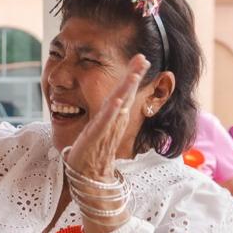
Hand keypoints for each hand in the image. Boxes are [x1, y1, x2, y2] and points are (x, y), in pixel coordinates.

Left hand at [64, 55, 147, 179]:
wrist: (89, 174)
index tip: (141, 58)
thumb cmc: (93, 150)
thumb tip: (113, 102)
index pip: (126, 92)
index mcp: (115, 116)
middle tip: (143, 58)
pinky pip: (106, 122)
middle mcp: (115, 120)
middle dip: (135, 76)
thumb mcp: (101, 126)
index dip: (133, 75)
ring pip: (120, 104)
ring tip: (134, 74)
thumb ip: (107, 113)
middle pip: (127, 94)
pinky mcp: (98, 136)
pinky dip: (112, 112)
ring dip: (127, 88)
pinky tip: (118, 101)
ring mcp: (108, 128)